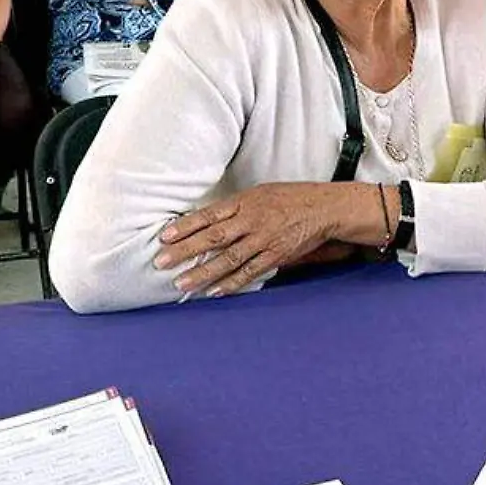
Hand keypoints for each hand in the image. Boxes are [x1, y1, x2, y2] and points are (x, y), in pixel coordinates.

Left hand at [153, 183, 348, 296]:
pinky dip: (231, 283)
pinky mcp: (276, 255)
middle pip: (212, 238)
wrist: (324, 208)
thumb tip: (207, 221)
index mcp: (245, 202)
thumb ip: (235, 207)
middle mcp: (252, 220)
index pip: (208, 215)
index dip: (185, 226)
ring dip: (203, 273)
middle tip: (161, 263)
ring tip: (181, 284)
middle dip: (185, 251)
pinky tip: (214, 291)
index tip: (164, 237)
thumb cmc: (290, 198)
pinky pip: (250, 272)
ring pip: (228, 259)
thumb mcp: (260, 193)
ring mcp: (264, 240)